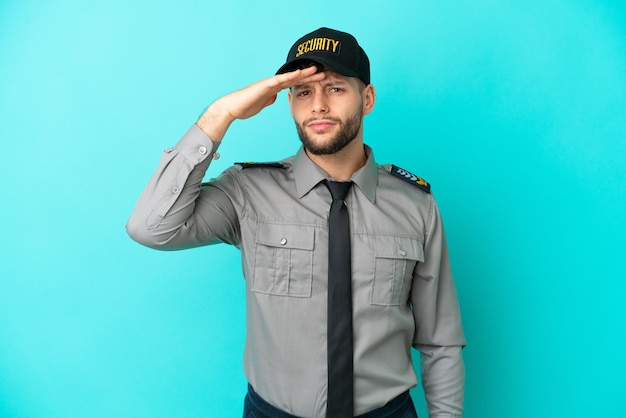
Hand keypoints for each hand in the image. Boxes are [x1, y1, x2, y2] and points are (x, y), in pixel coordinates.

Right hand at [197, 66, 324, 141]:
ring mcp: (269, 84)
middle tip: (324, 72)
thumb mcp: (261, 104)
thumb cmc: (244, 106)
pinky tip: (298, 74)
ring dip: (303, 73)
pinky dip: (289, 76)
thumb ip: (269, 99)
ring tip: (316, 69)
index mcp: (273, 89)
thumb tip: (276, 97)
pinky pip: (279, 80)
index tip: (318, 80)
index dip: (306, 81)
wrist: (232, 108)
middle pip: (295, 78)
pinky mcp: (264, 86)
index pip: (293, 84)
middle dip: (309, 75)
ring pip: (289, 77)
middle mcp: (273, 84)